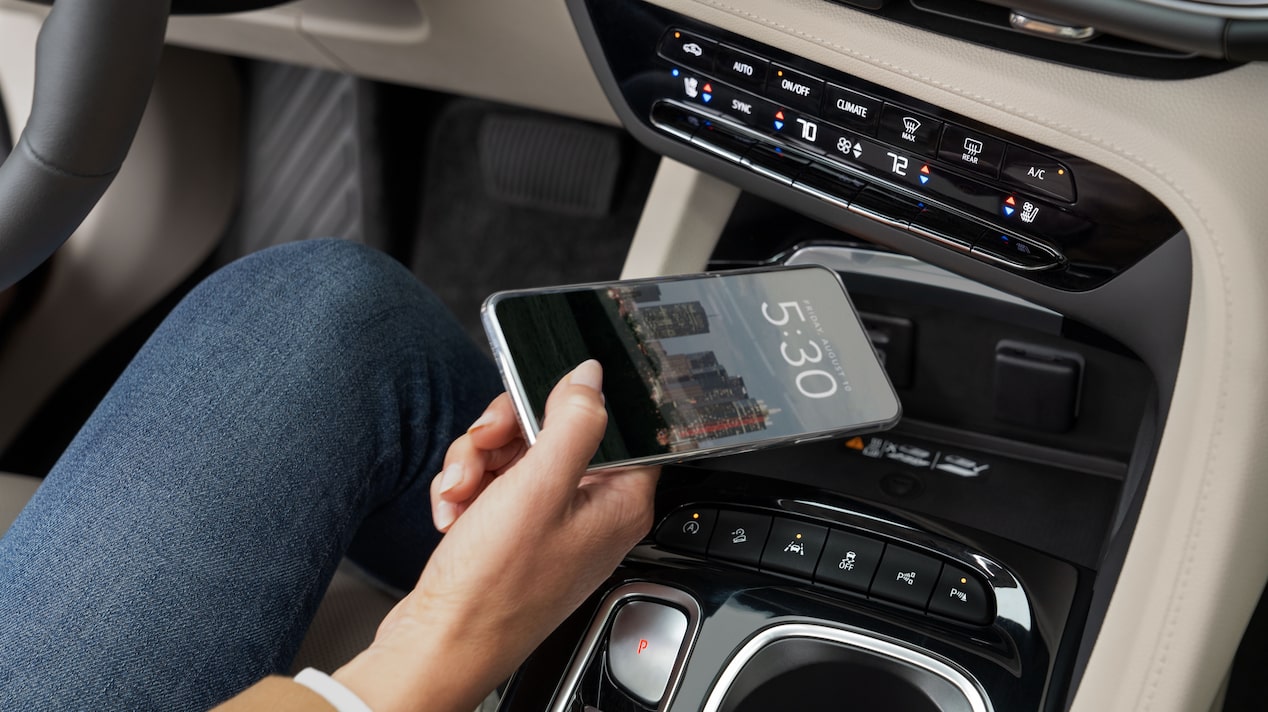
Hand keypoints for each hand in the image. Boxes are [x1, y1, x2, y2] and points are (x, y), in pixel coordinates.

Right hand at [333, 360, 659, 711]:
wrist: (440, 646)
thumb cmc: (495, 588)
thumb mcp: (539, 488)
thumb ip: (574, 421)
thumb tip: (592, 377)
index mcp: (620, 502)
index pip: (611, 423)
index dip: (567, 406)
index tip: (531, 406)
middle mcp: (591, 513)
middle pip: (553, 432)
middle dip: (503, 435)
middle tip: (483, 448)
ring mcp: (550, 525)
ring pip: (514, 455)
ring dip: (476, 464)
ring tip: (460, 492)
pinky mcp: (514, 537)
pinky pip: (492, 486)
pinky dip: (466, 491)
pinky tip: (453, 513)